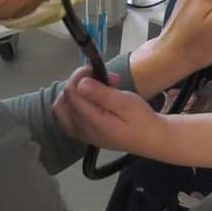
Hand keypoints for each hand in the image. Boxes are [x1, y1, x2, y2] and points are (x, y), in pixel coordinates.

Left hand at [53, 66, 167, 155]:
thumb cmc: (141, 119)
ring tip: (96, 88)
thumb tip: (81, 84)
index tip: (99, 71)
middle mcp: (80, 129)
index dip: (81, 75)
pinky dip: (73, 103)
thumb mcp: (126, 103)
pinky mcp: (82, 134)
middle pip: (64, 98)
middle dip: (79, 83)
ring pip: (61, 107)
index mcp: (91, 121)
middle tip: (102, 80)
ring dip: (75, 92)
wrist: (150, 139)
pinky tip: (89, 99)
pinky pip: (65, 116)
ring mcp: (79, 133)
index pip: (71, 91)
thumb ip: (102, 94)